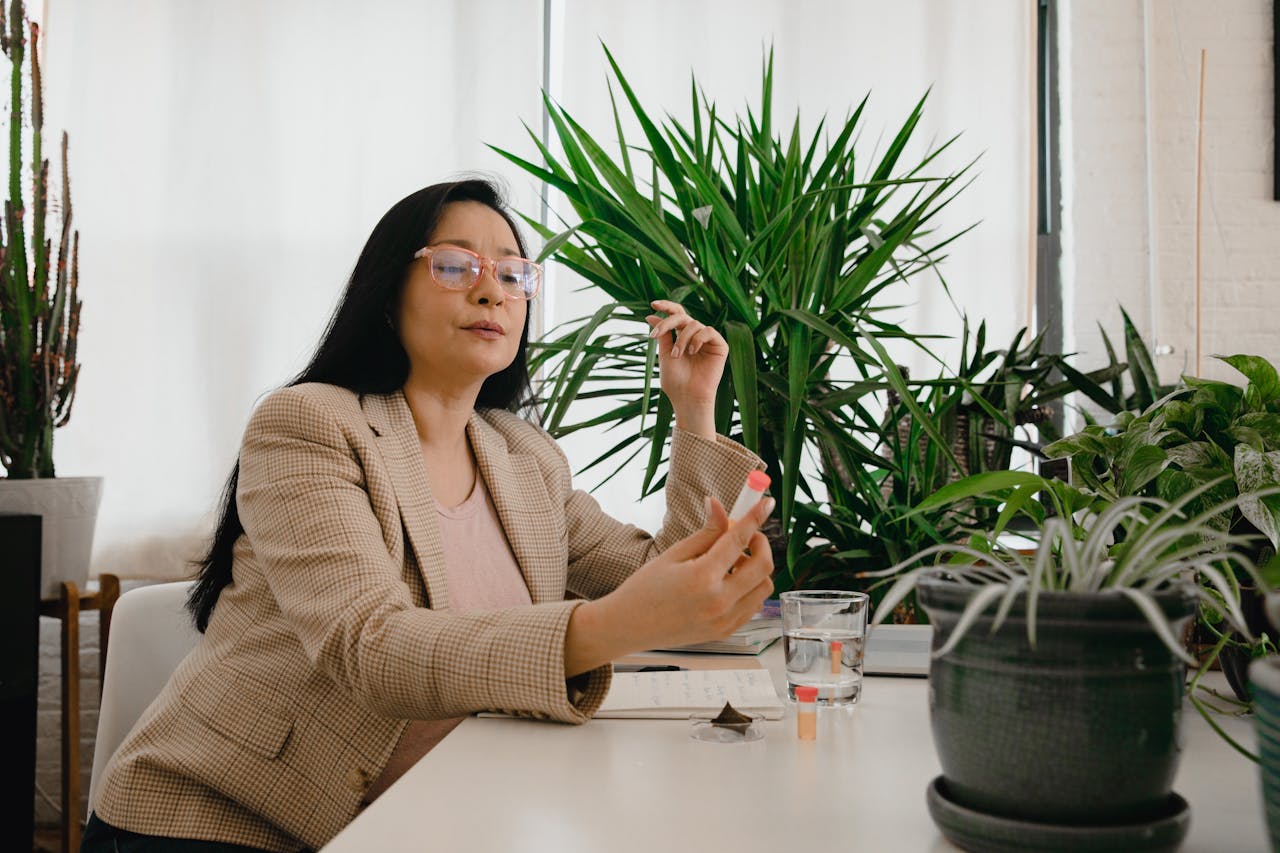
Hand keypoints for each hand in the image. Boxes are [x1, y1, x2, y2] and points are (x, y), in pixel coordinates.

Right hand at [564, 496, 774, 674]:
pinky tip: (729, 581)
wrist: (628, 627)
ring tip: (732, 563)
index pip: (739, 539)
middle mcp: (718, 602)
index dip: (755, 517)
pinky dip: (750, 589)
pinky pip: (753, 605)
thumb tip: (719, 504)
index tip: (766, 503)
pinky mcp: (725, 632)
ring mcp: (724, 621)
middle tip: (745, 536)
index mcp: (702, 577)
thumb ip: (705, 532)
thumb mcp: (674, 554)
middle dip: (760, 543)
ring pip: (764, 587)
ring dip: (756, 568)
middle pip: (763, 565)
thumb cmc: (644, 589)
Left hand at [645, 299, 727, 437]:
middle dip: (668, 322)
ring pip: (694, 324)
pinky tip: (693, 351)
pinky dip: (698, 339)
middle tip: (656, 334)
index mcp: (682, 336)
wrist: (687, 397)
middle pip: (683, 316)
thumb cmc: (675, 380)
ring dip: (681, 338)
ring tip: (677, 355)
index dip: (667, 306)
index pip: (677, 315)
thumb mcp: (664, 354)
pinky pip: (709, 331)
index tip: (653, 304)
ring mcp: (708, 341)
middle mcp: (695, 336)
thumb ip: (662, 334)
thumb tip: (651, 315)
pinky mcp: (720, 346)